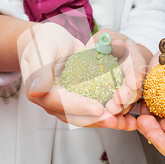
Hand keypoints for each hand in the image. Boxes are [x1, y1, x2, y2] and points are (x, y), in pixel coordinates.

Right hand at [18, 24, 143, 129]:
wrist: (50, 41)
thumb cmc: (44, 42)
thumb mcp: (41, 50)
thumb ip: (40, 70)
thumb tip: (36, 92)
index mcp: (42, 93)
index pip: (61, 103)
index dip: (80, 107)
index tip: (98, 108)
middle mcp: (54, 103)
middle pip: (76, 117)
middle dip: (97, 119)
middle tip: (116, 119)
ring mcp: (68, 104)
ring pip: (88, 118)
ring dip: (107, 121)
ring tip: (126, 123)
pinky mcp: (81, 101)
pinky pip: (96, 111)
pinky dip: (112, 115)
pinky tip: (128, 119)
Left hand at [86, 29, 150, 128]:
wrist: (106, 57)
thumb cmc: (106, 45)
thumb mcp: (107, 36)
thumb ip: (110, 39)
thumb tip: (117, 44)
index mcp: (133, 58)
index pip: (136, 65)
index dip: (135, 74)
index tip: (133, 83)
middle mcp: (136, 77)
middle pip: (135, 88)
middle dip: (127, 96)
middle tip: (116, 101)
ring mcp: (131, 91)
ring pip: (130, 103)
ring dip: (122, 110)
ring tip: (111, 114)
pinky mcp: (123, 103)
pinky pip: (125, 114)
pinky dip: (122, 121)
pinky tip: (118, 124)